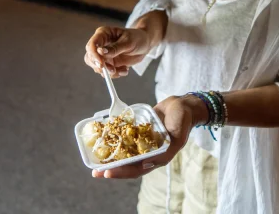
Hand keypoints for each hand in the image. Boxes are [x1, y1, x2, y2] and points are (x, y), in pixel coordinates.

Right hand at [84, 26, 150, 77]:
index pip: (92, 45)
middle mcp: (101, 44)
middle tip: (112, 70)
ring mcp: (104, 55)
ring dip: (109, 72)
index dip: (94, 55)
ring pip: (97, 67)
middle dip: (100, 66)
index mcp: (103, 34)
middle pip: (90, 57)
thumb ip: (115, 48)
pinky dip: (115, 74)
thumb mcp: (129, 42)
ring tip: (124, 69)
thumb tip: (101, 52)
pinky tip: (125, 69)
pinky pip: (107, 72)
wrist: (145, 44)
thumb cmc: (138, 38)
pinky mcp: (109, 63)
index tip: (101, 64)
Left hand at [92, 95, 207, 178]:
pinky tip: (106, 140)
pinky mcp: (141, 133)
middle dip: (113, 169)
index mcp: (159, 156)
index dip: (123, 172)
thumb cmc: (182, 119)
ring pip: (126, 154)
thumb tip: (150, 162)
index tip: (108, 172)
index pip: (138, 169)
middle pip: (129, 165)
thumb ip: (167, 147)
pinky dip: (117, 141)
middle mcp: (150, 152)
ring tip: (96, 161)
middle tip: (96, 172)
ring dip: (112, 158)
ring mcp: (144, 143)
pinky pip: (127, 139)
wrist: (182, 105)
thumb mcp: (178, 133)